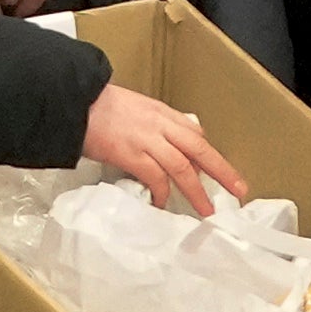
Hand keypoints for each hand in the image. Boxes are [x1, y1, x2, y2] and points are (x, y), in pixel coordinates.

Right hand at [77, 78, 243, 212]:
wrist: (72, 100)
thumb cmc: (94, 104)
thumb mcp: (130, 108)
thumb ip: (146, 124)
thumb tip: (154, 146)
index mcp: (160, 111)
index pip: (192, 132)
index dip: (205, 152)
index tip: (213, 169)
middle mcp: (159, 124)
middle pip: (199, 148)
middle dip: (221, 170)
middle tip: (238, 189)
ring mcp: (146, 139)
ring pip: (182, 166)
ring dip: (197, 190)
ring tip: (207, 210)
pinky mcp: (131, 153)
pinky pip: (156, 178)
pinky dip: (162, 193)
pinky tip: (162, 204)